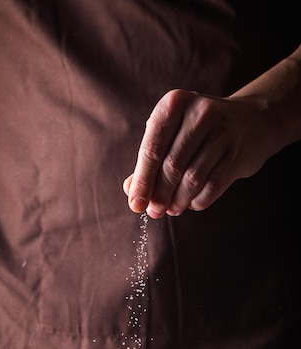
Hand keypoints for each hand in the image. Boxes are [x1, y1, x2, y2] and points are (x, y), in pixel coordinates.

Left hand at [123, 88, 280, 218]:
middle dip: (159, 195)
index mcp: (175, 103)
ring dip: (178, 201)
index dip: (142, 181)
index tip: (136, 204)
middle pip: (172, 165)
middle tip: (154, 211)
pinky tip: (191, 203)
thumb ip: (149, 161)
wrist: (251, 121)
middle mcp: (200, 113)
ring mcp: (223, 132)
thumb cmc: (199, 131)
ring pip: (192, 178)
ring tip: (172, 209)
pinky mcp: (238, 153)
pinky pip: (213, 185)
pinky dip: (198, 200)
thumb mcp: (172, 133)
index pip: (152, 148)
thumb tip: (132, 192)